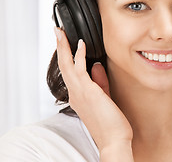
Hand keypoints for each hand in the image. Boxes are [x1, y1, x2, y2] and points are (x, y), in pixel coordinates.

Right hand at [54, 27, 132, 156]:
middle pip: (63, 65)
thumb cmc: (110, 123)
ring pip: (66, 64)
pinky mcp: (87, 91)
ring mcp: (79, 92)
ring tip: (61, 32)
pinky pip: (80, 69)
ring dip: (64, 46)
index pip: (68, 72)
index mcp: (77, 96)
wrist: (113, 140)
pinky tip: (81, 44)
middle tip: (57, 31)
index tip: (67, 44)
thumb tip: (97, 65)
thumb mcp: (104, 97)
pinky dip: (79, 55)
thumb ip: (100, 81)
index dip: (66, 56)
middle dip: (60, 47)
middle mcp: (75, 93)